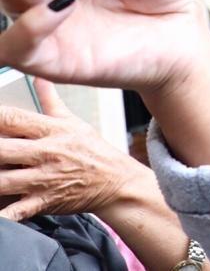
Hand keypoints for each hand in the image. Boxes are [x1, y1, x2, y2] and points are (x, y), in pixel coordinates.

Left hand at [0, 79, 145, 220]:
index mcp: (51, 130)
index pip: (12, 118)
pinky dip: (3, 214)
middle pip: (1, 149)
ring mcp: (43, 179)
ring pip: (3, 180)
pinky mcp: (43, 202)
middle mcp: (45, 153)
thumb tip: (39, 77)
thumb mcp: (74, 122)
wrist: (116, 182)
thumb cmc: (94, 152)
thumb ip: (51, 100)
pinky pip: (16, 211)